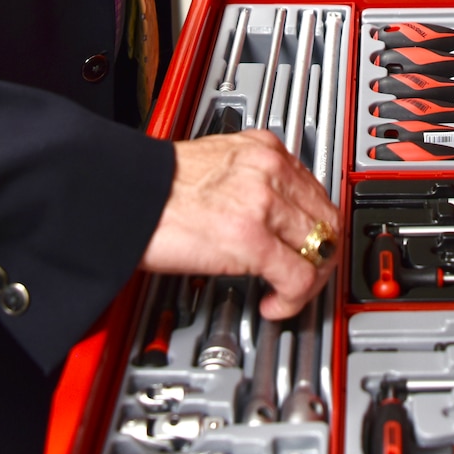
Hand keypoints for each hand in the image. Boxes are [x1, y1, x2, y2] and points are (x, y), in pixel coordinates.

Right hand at [139, 129, 339, 319]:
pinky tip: (274, 304)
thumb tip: (266, 209)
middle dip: (321, 255)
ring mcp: (264, 203)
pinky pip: (299, 277)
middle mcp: (270, 171)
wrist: (127, 196)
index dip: (317, 225)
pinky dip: (293, 299)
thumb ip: (249, 179)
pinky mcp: (251, 239)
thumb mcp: (217, 164)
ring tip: (287, 293)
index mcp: (264, 149)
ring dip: (310, 280)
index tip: (307, 244)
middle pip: (327, 218)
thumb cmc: (156, 187)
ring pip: (321, 248)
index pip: (317, 190)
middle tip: (305, 275)